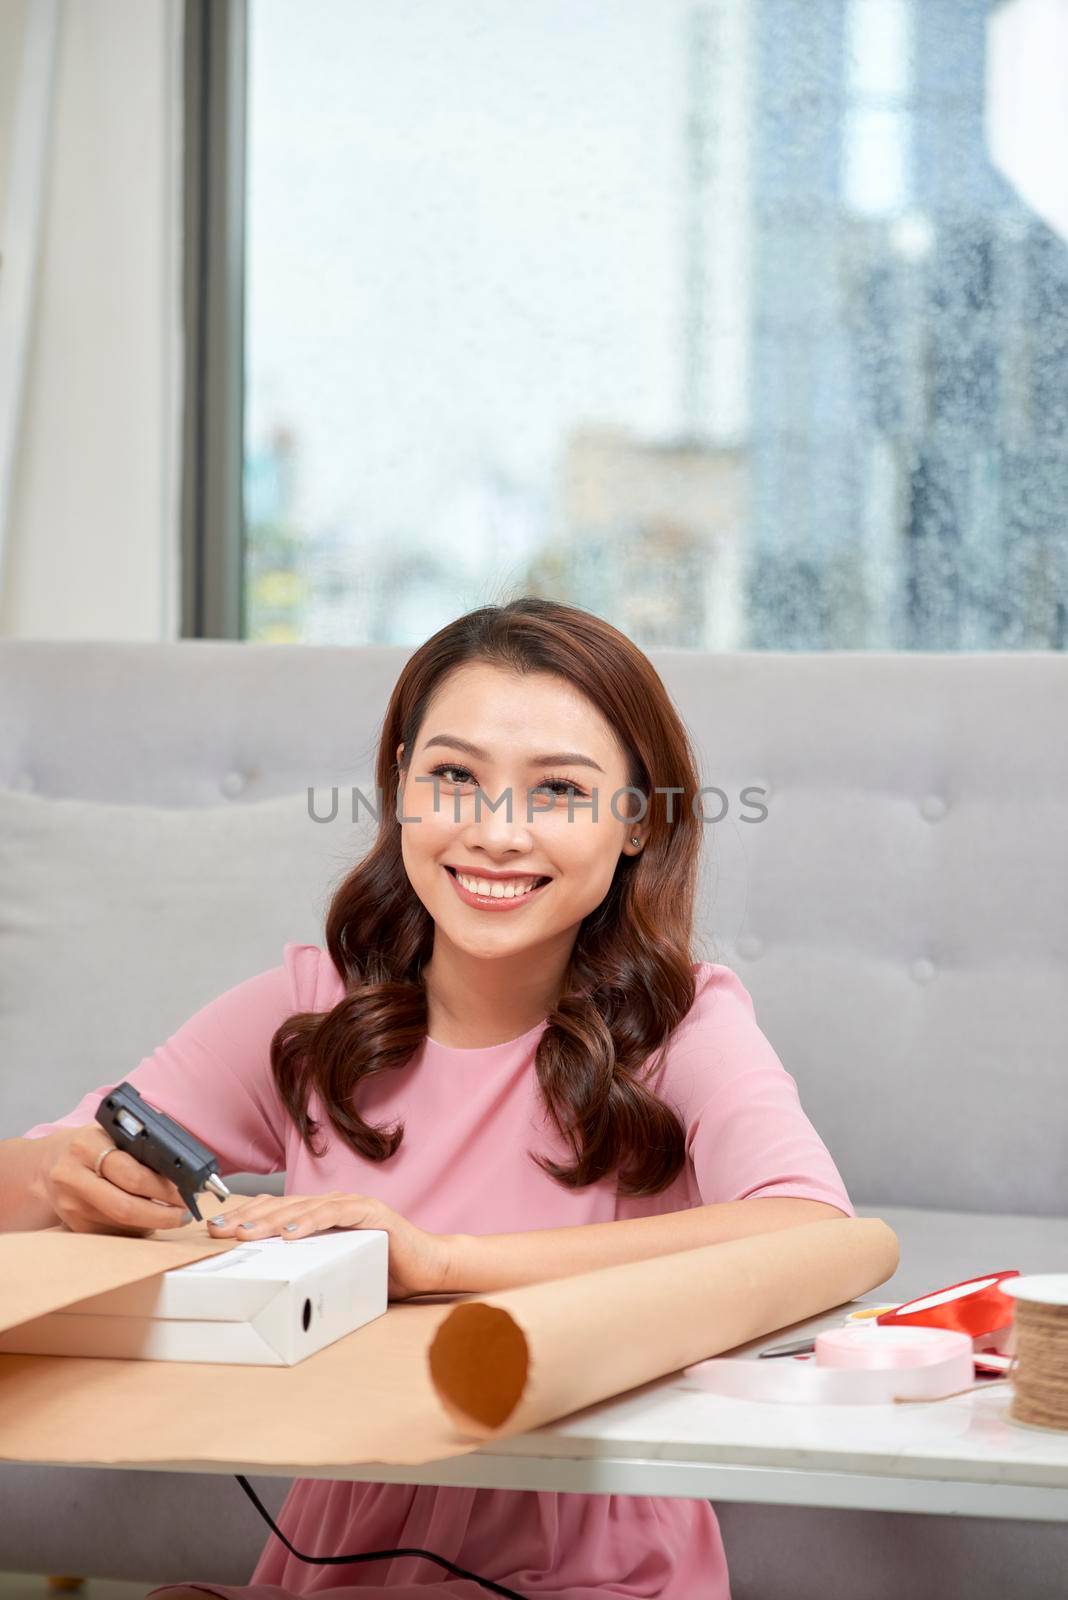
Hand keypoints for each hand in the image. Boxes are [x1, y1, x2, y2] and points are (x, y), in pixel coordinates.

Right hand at [34, 1125, 188, 1235]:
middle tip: (185, 1213)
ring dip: (153, 1223)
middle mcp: (73, 1177)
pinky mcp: (74, 1224)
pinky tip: (148, 1220)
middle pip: (126, 1207)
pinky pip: (114, 1233)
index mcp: (87, 1146)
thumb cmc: (91, 1143)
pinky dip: (137, 1229)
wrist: (50, 1162)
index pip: (131, 1174)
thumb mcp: (112, 1132)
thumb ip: (142, 1146)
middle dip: (163, 1215)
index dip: (163, 1188)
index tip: (186, 1193)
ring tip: (172, 1215)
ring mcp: (71, 1205)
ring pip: (122, 1224)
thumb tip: (181, 1171)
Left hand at [204, 1191, 453, 1300]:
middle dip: (248, 1218)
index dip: (246, 1217)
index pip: (276, 1209)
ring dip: (272, 1220)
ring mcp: (353, 1205)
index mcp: (321, 1215)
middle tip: (219, 1231)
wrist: (428, 1267)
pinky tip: (290, 1232)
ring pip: (304, 1207)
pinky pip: (336, 1215)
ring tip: (247, 1233)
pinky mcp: (371, 1214)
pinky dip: (311, 1221)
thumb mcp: (334, 1270)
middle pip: (283, 1205)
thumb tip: (265, 1289)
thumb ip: (308, 1268)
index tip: (216, 1231)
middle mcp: (333, 1204)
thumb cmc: (381, 1271)